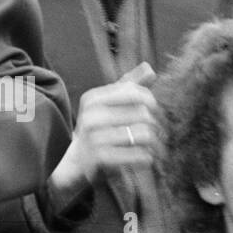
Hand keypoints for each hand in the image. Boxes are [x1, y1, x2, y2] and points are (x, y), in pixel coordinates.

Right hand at [51, 63, 158, 192]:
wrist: (75, 162)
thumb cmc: (99, 128)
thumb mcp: (109, 104)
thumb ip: (129, 85)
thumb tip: (150, 69)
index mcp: (93, 99)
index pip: (135, 92)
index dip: (151, 101)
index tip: (153, 110)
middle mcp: (91, 116)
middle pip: (143, 114)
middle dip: (156, 124)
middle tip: (157, 131)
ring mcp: (94, 138)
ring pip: (144, 134)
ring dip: (154, 142)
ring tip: (151, 144)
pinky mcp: (100, 158)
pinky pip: (138, 154)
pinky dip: (146, 156)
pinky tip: (144, 157)